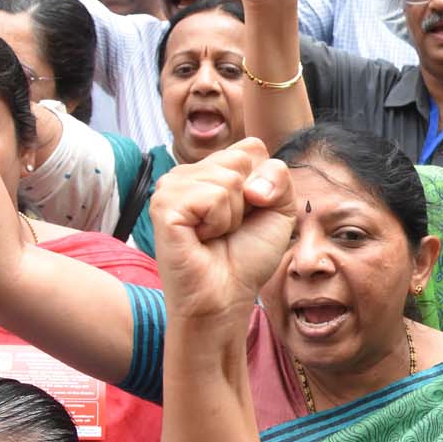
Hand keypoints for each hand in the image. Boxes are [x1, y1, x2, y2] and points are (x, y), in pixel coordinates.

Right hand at [150, 140, 296, 321]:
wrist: (226, 294)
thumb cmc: (247, 255)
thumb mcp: (278, 209)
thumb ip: (277, 176)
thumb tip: (249, 184)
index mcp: (212, 169)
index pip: (253, 148)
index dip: (265, 183)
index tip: (250, 214)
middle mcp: (188, 172)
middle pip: (241, 159)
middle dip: (250, 200)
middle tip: (230, 228)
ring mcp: (171, 186)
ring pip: (228, 178)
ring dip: (233, 215)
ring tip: (214, 234)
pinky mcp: (164, 205)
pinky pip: (213, 196)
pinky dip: (219, 222)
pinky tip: (202, 237)